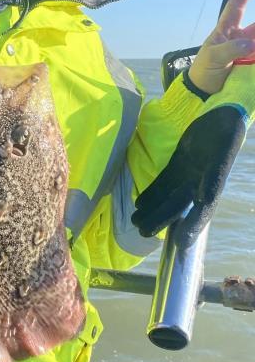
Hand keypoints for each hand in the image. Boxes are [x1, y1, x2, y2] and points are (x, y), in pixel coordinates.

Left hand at [131, 106, 246, 247]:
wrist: (222, 118)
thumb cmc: (226, 134)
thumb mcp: (220, 157)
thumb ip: (211, 181)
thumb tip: (205, 201)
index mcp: (213, 186)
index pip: (202, 211)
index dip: (191, 227)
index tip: (178, 243)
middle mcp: (199, 185)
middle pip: (178, 206)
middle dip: (161, 219)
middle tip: (142, 231)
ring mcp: (188, 176)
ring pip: (168, 197)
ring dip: (152, 209)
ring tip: (135, 221)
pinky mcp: (178, 165)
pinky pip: (164, 182)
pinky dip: (152, 193)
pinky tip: (140, 203)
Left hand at [188, 0, 254, 94]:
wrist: (203, 93)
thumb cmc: (203, 71)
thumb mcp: (212, 58)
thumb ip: (229, 50)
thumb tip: (249, 44)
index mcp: (226, 32)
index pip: (235, 7)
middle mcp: (240, 38)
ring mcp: (248, 51)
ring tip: (253, 46)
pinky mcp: (253, 64)